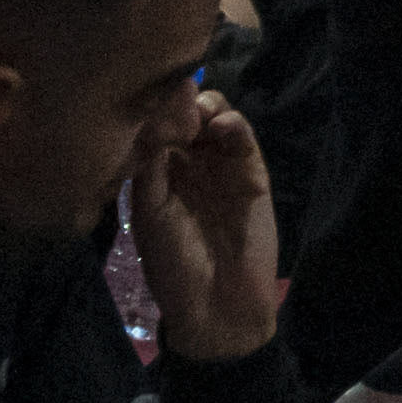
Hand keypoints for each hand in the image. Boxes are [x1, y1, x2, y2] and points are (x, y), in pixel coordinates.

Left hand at [131, 81, 283, 363]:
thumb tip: (156, 114)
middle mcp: (188, 164)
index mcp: (156, 173)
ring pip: (214, 118)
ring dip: (206, 107)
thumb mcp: (150, 213)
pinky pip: (243, 141)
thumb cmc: (174, 265)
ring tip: (199, 115)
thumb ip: (151, 164)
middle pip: (184, 114)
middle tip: (177, 100)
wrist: (217, 305)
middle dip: (180, 101)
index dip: (153, 108)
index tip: (149, 97)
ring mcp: (220, 166)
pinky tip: (223, 125)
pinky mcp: (252, 173)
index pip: (153, 125)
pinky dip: (235, 125)